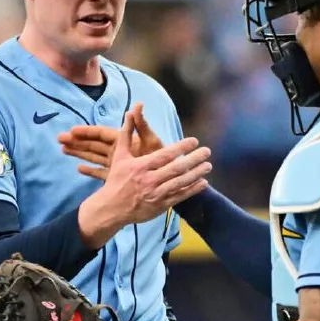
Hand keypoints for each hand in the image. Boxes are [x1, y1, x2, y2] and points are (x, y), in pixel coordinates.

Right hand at [59, 103, 163, 180]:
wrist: (169, 179)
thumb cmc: (162, 157)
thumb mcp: (151, 140)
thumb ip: (142, 125)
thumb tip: (137, 105)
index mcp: (125, 142)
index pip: (101, 134)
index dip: (87, 131)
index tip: (72, 130)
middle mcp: (120, 151)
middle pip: (94, 144)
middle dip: (77, 141)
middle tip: (59, 138)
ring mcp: (118, 164)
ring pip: (94, 156)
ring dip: (79, 153)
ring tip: (63, 149)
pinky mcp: (119, 176)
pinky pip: (101, 172)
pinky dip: (91, 170)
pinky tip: (78, 169)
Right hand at [78, 110, 210, 247]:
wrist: (111, 208)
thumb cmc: (116, 179)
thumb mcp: (119, 155)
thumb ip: (127, 133)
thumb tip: (130, 112)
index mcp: (140, 167)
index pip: (165, 155)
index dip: (181, 148)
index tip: (194, 141)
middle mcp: (149, 181)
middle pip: (176, 169)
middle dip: (194, 159)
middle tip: (207, 151)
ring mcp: (156, 195)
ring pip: (180, 183)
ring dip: (196, 174)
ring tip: (208, 165)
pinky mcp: (160, 206)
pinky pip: (180, 197)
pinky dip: (193, 190)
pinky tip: (203, 182)